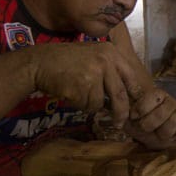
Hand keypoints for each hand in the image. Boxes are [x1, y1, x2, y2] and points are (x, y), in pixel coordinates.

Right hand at [28, 42, 144, 122]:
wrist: (40, 62)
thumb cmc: (67, 62)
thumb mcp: (94, 56)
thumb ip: (111, 71)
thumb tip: (128, 97)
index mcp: (111, 52)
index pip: (131, 78)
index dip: (134, 96)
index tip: (135, 108)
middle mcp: (105, 61)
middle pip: (120, 95)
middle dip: (121, 113)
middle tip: (120, 123)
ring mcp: (94, 73)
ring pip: (100, 103)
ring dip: (90, 104)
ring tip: (77, 91)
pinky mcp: (81, 86)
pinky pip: (87, 105)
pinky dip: (80, 104)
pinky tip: (71, 92)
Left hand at [123, 87, 175, 149]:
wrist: (151, 137)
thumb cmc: (140, 124)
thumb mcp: (128, 116)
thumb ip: (122, 109)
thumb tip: (114, 107)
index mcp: (157, 96)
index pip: (154, 95)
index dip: (143, 107)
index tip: (134, 116)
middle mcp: (171, 102)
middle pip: (164, 111)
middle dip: (150, 123)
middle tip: (145, 128)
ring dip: (163, 132)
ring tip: (158, 134)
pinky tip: (173, 137)